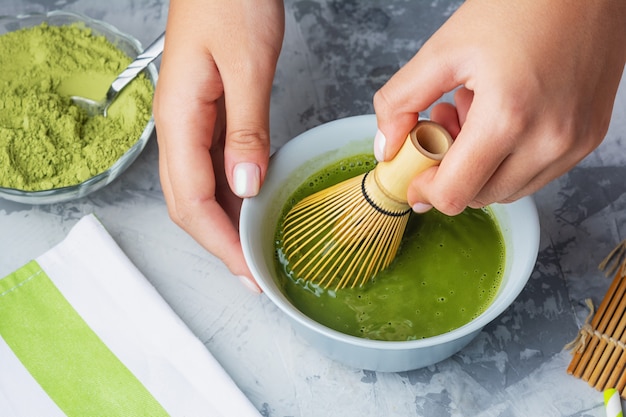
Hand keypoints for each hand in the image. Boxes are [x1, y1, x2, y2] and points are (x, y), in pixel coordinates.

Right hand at [153, 0, 284, 290]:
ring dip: (225, 224)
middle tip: (254, 273)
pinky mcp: (208, 114)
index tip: (248, 271)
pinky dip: (232, 195)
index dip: (219, 242)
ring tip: (255, 250)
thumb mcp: (246, 68)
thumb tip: (246, 186)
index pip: (192, 201)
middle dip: (219, 243)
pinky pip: (213, 167)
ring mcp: (190, 122)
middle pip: (189, 203)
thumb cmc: (231, 3)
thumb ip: (245, 130)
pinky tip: (252, 205)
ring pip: (199, 189)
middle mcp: (177, 127)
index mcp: (179, 120)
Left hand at [374, 0, 625, 214]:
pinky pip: (536, 172)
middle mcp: (549, 140)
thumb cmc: (520, 5)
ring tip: (475, 115)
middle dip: (451, 172)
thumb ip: (401, 101)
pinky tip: (503, 116)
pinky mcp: (589, 137)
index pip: (456, 194)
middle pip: (480, 196)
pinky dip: (510, 159)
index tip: (413, 175)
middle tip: (444, 126)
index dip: (425, 192)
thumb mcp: (444, 49)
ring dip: (481, 167)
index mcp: (509, 117)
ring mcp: (574, 142)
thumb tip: (387, 146)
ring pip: (508, 189)